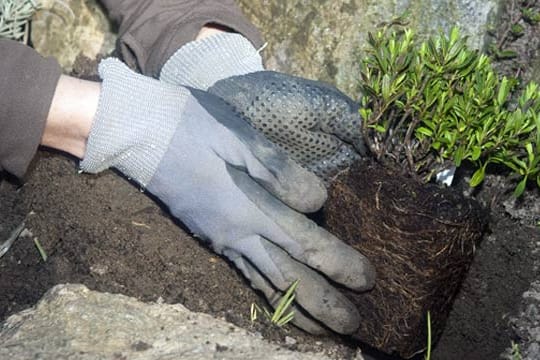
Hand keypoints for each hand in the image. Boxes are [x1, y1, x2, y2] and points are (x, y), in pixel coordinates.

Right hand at [82, 59, 374, 333]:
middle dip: (323, 303)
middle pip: (287, 278)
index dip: (338, 264)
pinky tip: (278, 301)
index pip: (304, 244)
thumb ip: (280, 171)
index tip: (368, 280)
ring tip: (323, 329)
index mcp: (247, 206)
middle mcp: (236, 233)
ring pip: (265, 283)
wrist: (138, 132)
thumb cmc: (191, 124)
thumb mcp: (239, 135)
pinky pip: (245, 275)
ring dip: (297, 309)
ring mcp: (221, 240)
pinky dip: (267, 295)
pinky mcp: (211, 237)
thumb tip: (318, 202)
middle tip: (355, 326)